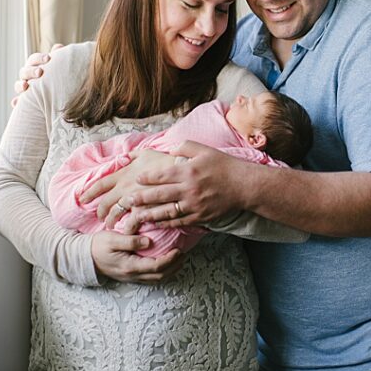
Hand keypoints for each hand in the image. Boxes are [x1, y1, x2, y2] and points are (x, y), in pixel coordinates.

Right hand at [11, 44, 63, 106]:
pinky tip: (15, 103)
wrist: (57, 97)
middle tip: (40, 72)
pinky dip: (16, 102)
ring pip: (18, 85)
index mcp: (34, 67)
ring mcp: (24, 89)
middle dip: (31, 71)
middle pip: (24, 72)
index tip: (48, 58)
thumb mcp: (58, 67)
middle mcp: (27, 77)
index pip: (33, 60)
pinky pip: (17, 102)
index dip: (39, 58)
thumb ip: (57, 57)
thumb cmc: (57, 77)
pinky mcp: (24, 102)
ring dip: (20, 85)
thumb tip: (58, 47)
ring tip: (25, 86)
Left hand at [78, 149, 175, 222]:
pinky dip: (129, 227)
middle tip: (98, 217)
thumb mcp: (147, 152)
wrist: (186, 173)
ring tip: (110, 226)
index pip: (101, 184)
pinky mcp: (148, 211)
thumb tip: (126, 156)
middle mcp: (127, 188)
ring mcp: (136, 201)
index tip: (83, 199)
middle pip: (107, 203)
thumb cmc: (167, 161)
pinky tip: (129, 230)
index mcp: (124, 174)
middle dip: (100, 212)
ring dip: (112, 221)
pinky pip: (134, 222)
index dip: (90, 192)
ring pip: (118, 214)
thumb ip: (133, 154)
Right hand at [90, 231, 184, 282]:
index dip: (170, 259)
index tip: (179, 249)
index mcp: (130, 266)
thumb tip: (149, 242)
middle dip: (175, 266)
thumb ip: (130, 240)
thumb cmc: (97, 246)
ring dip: (170, 271)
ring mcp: (131, 277)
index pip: (156, 266)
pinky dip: (161, 273)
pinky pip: (150, 279)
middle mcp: (132, 275)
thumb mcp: (111, 239)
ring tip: (178, 260)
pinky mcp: (130, 276)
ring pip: (157, 279)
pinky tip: (165, 265)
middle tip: (183, 254)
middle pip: (160, 275)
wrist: (84, 257)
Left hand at [105, 142, 245, 233]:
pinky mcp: (200, 217)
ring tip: (135, 216)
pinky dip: (166, 223)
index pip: (161, 175)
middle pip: (159, 195)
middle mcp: (189, 189)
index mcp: (188, 171)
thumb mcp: (204, 150)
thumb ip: (184, 146)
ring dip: (149, 214)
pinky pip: (179, 222)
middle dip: (140, 198)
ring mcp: (194, 205)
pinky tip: (156, 223)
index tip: (135, 179)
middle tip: (126, 201)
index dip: (146, 178)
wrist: (244, 185)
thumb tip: (168, 148)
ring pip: (166, 212)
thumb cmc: (224, 165)